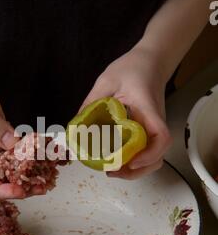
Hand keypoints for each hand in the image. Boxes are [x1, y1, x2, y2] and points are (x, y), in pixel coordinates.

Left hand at [81, 45, 172, 178]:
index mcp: (147, 108)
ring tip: (113, 171)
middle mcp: (155, 121)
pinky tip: (119, 161)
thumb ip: (91, 102)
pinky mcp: (149, 129)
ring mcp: (154, 127)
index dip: (148, 154)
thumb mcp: (106, 81)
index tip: (129, 162)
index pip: (160, 135)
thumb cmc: (131, 68)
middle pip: (158, 155)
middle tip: (112, 172)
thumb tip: (74, 126)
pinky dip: (136, 161)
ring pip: (155, 157)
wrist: (150, 62)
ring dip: (137, 170)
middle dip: (137, 170)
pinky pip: (147, 151)